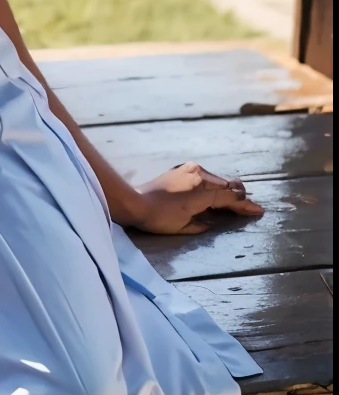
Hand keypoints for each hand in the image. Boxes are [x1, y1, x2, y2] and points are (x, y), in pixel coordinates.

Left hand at [126, 163, 263, 235]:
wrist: (135, 201)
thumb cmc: (158, 218)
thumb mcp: (183, 227)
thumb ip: (203, 224)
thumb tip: (214, 223)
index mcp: (202, 193)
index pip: (231, 198)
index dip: (245, 206)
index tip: (259, 210)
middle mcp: (200, 177)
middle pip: (229, 185)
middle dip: (240, 196)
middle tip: (247, 206)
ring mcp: (192, 170)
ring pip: (219, 178)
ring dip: (228, 188)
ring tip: (234, 199)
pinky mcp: (185, 167)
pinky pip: (208, 175)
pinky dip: (216, 183)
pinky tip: (215, 191)